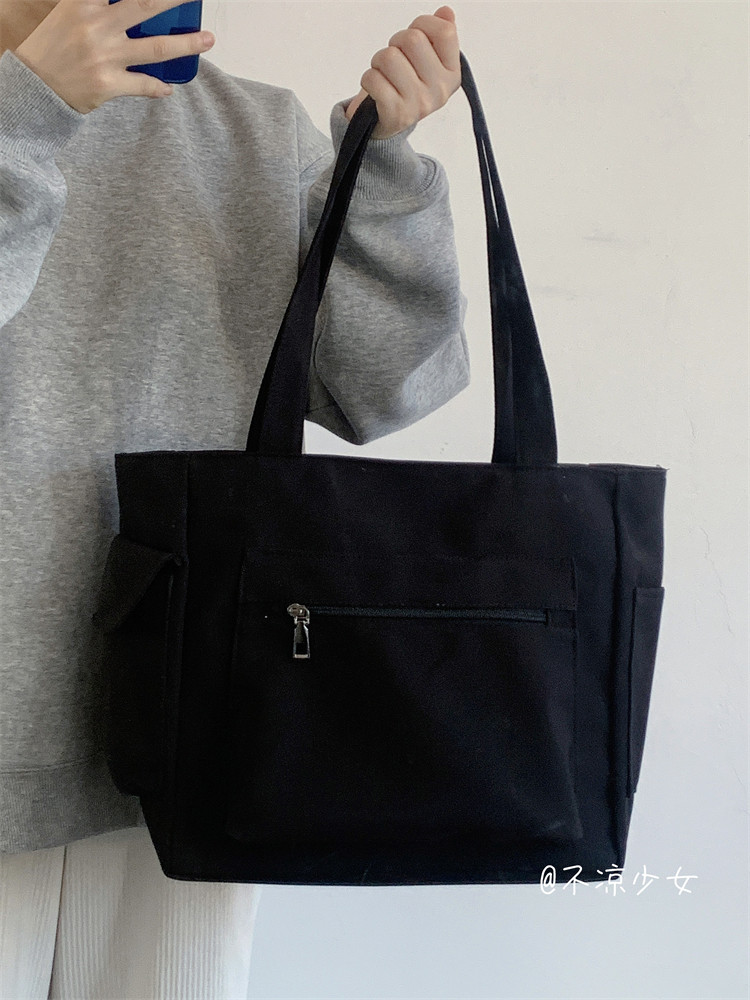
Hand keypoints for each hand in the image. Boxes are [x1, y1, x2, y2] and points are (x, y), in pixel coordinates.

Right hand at [14, 0, 215, 113]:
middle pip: (145, 5)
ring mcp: (105, 57)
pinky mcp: (108, 84)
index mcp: (83, 4)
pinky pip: (142, 85)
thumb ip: (91, 7)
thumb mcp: (61, 13)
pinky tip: (168, 88)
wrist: (30, 86)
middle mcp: (97, 26)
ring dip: (186, 43)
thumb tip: (121, 9)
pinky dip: (157, 87)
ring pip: (156, 48)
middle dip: (174, 0)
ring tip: (207, 39)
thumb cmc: (44, 47)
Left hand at [344, 5, 460, 139]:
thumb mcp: (427, 61)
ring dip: (378, 61)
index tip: (415, 35)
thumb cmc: (406, 85)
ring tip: (384, 74)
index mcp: (452, 73)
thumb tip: (446, 12)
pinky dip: (368, 79)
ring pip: (388, 57)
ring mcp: (419, 103)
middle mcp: (440, 90)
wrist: (388, 123)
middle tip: (394, 59)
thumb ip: (438, 36)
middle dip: (395, 42)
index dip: (423, 24)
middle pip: (412, 39)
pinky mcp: (397, 114)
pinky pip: (373, 78)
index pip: (444, 31)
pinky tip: (376, 88)